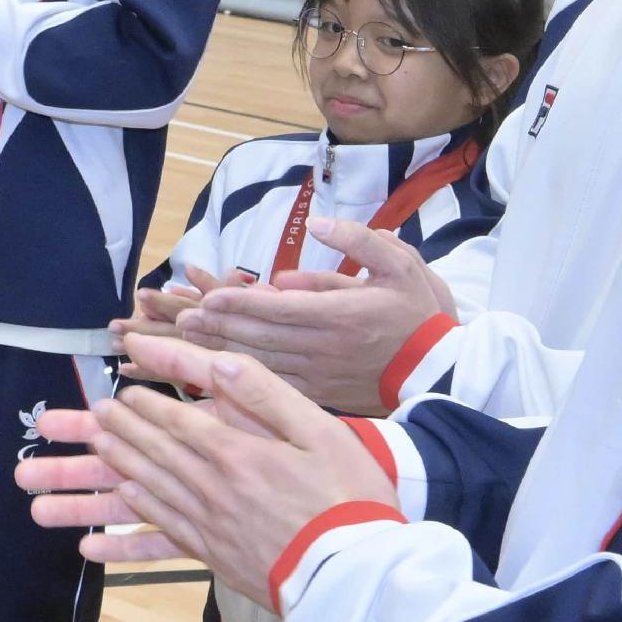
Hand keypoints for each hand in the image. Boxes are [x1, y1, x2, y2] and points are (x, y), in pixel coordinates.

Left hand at [20, 342, 393, 583]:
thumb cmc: (350, 497)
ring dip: (98, 480)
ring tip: (63, 471)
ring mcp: (208, 526)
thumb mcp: (318, 429)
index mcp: (234, 452)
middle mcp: (209, 488)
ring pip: (142, 495)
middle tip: (67, 424)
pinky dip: (125, 538)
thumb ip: (263, 394)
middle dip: (103, 436)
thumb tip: (215, 361)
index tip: (113, 393)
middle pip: (144, 455)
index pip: (172, 420)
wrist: (361, 575)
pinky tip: (98, 535)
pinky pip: (159, 543)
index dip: (139, 405)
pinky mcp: (215, 557)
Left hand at [172, 219, 458, 412]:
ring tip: (188, 340)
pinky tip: (214, 377)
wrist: (441, 368)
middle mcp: (325, 349)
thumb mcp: (400, 262)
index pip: (280, 308)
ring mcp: (322, 377)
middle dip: (218, 327)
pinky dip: (242, 381)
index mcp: (342, 316)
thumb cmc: (418, 311)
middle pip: (261, 337)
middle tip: (181, 318)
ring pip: (262, 363)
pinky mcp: (321, 396)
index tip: (207, 297)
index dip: (240, 303)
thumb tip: (317, 225)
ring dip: (222, 351)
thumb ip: (358, 240)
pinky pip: (275, 388)